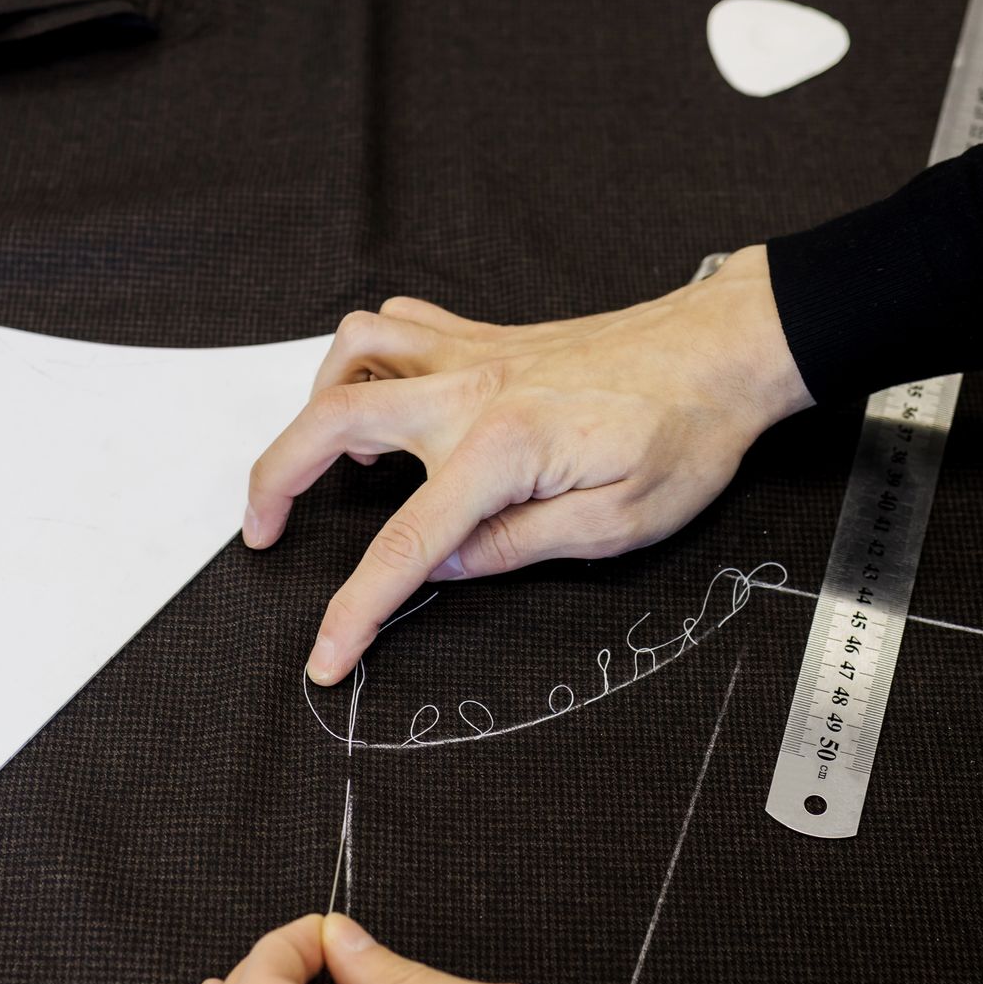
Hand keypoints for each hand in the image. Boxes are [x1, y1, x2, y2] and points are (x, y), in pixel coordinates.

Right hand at [243, 245, 810, 683]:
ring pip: (352, 351)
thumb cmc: (687, 434)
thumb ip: (518, 547)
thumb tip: (445, 567)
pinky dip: (364, 358)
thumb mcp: (619, 523)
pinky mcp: (486, 339)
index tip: (326, 657)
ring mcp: (473, 355)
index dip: (354, 611)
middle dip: (273, 479)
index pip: (405, 546)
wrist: (722, 351)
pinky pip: (396, 327)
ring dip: (315, 404)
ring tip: (327, 463)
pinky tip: (381, 400)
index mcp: (501, 449)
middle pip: (331, 420)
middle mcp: (470, 390)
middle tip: (260, 531)